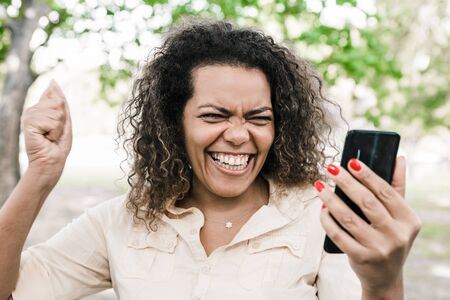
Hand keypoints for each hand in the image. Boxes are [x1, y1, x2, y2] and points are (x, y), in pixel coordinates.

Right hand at [22, 80, 71, 179]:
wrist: (50, 161)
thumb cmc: (58, 144)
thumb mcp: (63, 120)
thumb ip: (59, 101)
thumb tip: (53, 82)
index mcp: (40, 109)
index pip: (54, 95)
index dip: (60, 105)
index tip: (55, 122)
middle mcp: (33, 110)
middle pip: (59, 102)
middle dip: (62, 120)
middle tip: (54, 133)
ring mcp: (29, 116)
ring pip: (56, 112)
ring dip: (58, 128)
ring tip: (50, 136)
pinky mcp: (28, 123)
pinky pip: (51, 121)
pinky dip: (54, 132)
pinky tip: (46, 138)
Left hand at [316, 157, 420, 296]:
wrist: (385, 277)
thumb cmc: (390, 238)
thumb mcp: (400, 217)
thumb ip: (397, 187)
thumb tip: (398, 158)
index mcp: (408, 220)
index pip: (385, 192)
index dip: (367, 175)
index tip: (351, 161)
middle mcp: (396, 235)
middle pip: (366, 202)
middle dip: (346, 182)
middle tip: (331, 168)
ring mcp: (378, 248)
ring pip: (348, 218)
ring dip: (330, 199)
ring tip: (319, 185)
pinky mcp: (361, 258)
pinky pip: (338, 234)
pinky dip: (327, 220)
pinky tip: (321, 208)